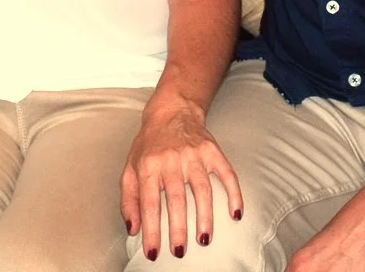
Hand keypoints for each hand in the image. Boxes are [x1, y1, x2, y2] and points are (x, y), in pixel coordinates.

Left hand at [120, 99, 242, 260]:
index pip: (149, 203)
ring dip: (204, 216)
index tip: (154, 252)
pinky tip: (236, 213)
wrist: (171, 111)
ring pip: (202, 189)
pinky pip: (226, 173)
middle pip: (176, 198)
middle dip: (178, 227)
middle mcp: (171, 160)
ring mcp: (194, 155)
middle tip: (179, 251)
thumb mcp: (130, 168)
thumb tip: (133, 229)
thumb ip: (129, 199)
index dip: (151, 229)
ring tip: (204, 239)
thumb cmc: (149, 146)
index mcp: (148, 166)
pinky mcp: (212, 151)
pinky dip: (233, 193)